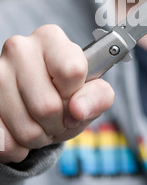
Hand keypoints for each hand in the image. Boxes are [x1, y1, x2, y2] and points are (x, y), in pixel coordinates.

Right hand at [0, 25, 113, 163]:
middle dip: (58, 123)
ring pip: (25, 127)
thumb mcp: (92, 93)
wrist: (38, 106)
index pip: (72, 71)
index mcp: (50, 38)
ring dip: (39, 137)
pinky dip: (18, 146)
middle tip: (59, 117)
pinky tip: (21, 131)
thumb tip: (78, 109)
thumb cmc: (68, 94)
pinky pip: (4, 140)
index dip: (76, 95)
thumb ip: (98, 97)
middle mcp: (19, 48)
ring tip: (41, 123)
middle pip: (47, 106)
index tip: (74, 97)